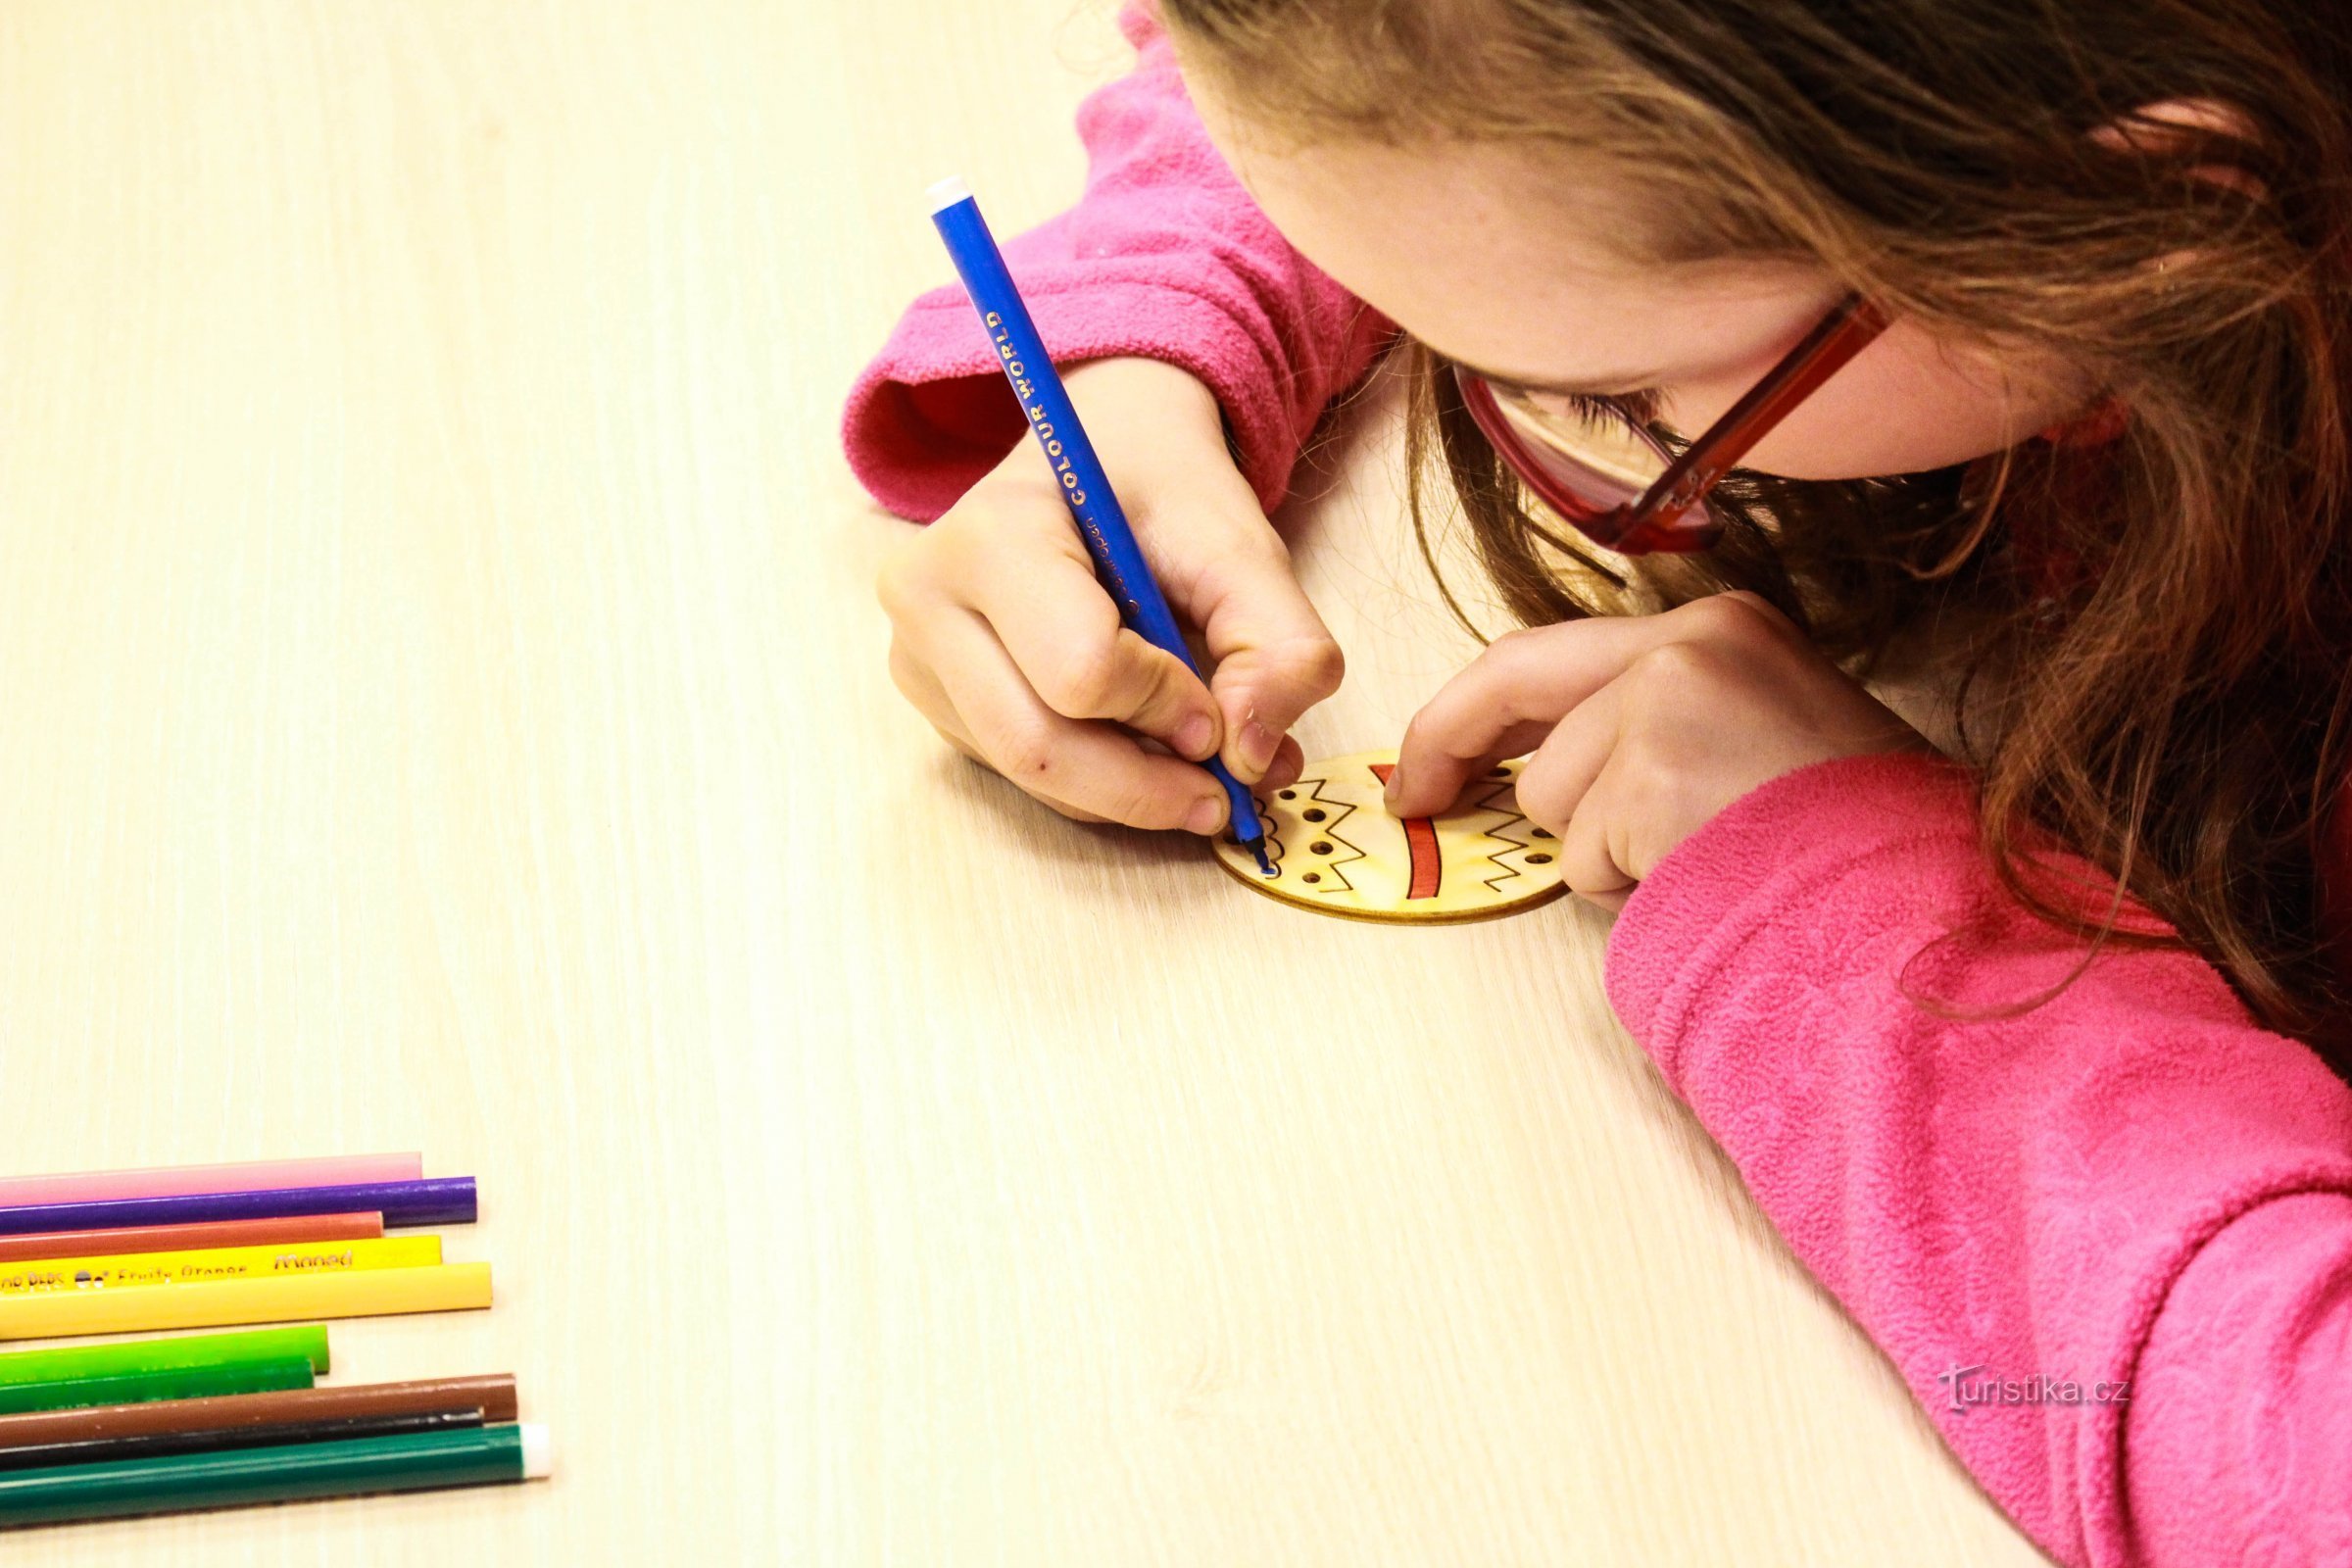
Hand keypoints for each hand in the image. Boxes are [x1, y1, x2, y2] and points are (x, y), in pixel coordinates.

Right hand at [877, 357, 1343, 834]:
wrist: (1095, 456)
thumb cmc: (1160, 493)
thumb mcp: (1240, 542)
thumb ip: (1277, 641)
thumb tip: (1256, 758)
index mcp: (993, 533)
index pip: (1080, 668)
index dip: (1166, 707)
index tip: (1219, 710)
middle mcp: (928, 597)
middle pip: (1039, 744)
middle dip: (1147, 787)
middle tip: (1227, 794)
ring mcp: (918, 656)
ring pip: (1030, 775)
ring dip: (1130, 795)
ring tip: (1202, 774)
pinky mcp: (935, 701)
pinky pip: (1022, 777)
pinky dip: (1098, 788)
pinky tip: (1146, 753)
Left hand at [1384, 592, 1931, 910]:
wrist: (1923, 897)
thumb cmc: (1848, 834)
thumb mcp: (1760, 733)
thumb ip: (1658, 723)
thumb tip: (1539, 765)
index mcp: (1719, 625)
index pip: (1552, 651)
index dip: (1474, 707)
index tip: (1431, 754)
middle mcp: (1690, 641)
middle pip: (1515, 684)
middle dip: (1445, 743)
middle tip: (1414, 798)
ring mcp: (1670, 702)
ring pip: (1553, 795)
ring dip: (1603, 847)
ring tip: (1703, 852)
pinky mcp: (1654, 774)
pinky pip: (1585, 852)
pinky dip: (1629, 882)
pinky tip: (1706, 871)